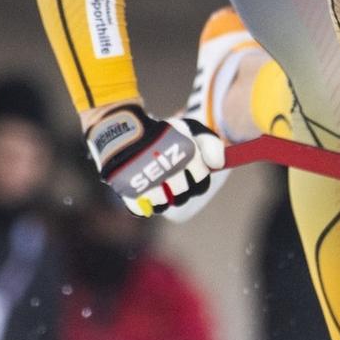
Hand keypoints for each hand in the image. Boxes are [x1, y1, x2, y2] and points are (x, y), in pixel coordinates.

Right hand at [86, 103, 226, 217]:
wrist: (121, 129)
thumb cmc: (160, 133)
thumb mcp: (189, 129)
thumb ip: (210, 144)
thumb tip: (217, 166)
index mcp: (186, 154)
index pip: (202, 183)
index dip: (197, 179)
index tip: (188, 172)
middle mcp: (169, 169)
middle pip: (183, 196)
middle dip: (180, 188)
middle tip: (170, 177)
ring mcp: (148, 182)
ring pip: (164, 205)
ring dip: (162, 196)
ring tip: (156, 181)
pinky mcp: (128, 191)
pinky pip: (142, 210)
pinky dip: (144, 205)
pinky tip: (143, 190)